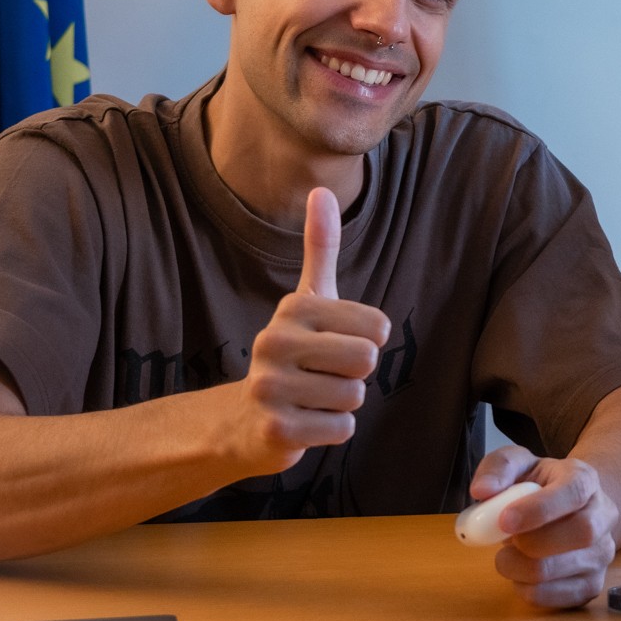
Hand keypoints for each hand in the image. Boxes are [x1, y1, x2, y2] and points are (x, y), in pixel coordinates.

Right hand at [226, 187, 387, 474]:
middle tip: (324, 375)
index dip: (367, 342)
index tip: (335, 345)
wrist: (242, 420)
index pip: (377, 327)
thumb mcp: (308, 299)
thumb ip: (319, 248)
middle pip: (367, 361)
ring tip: (313, 398)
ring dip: (343, 404)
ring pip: (356, 397)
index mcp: (293, 309)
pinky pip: (342, 430)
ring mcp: (272, 389)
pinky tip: (305, 422)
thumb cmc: (292, 354)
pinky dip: (332, 431)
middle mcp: (275, 343)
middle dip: (356, 375)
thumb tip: (321, 189)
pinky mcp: (277, 431)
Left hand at [470, 445, 620, 608]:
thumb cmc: (538, 487)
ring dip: (519, 568)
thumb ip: (498, 468)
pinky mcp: (592, 584)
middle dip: (532, 542)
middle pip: (581, 533)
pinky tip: (521, 573)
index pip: (574, 492)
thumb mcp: (517, 465)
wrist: (568, 510)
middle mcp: (603, 516)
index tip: (505, 521)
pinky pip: (558, 597)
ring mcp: (601, 554)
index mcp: (585, 479)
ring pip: (561, 570)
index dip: (539, 509)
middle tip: (503, 540)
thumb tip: (482, 490)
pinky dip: (528, 590)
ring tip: (508, 554)